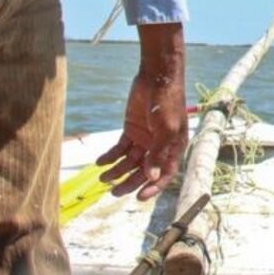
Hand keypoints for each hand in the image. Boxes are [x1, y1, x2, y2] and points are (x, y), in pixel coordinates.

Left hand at [96, 23, 187, 200]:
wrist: (157, 77)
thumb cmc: (167, 102)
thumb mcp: (165, 129)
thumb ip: (158, 153)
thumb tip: (152, 176)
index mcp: (174, 149)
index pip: (164, 174)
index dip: (153, 187)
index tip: (138, 197)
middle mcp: (160, 147)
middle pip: (144, 170)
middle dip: (129, 182)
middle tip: (114, 192)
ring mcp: (145, 139)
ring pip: (130, 161)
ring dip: (117, 170)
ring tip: (102, 178)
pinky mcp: (132, 130)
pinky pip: (120, 148)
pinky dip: (111, 156)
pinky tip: (100, 162)